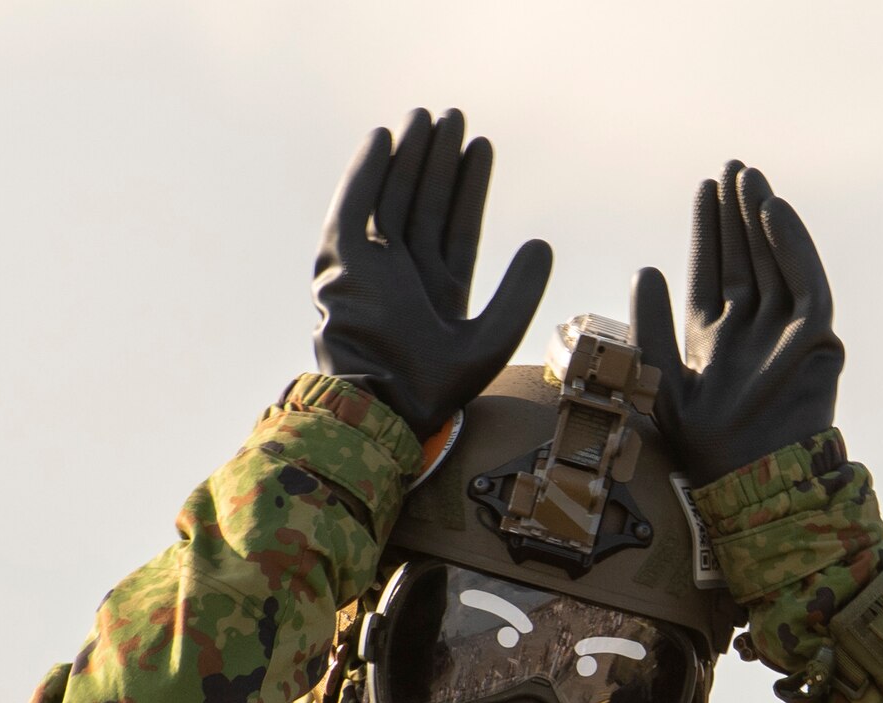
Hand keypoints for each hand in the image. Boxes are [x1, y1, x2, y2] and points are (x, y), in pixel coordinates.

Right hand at [312, 108, 552, 438]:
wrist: (386, 405)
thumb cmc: (439, 387)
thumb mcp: (493, 336)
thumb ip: (519, 293)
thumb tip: (542, 243)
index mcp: (443, 295)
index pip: (458, 226)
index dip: (469, 186)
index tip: (482, 146)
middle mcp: (407, 277)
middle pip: (425, 205)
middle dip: (439, 161)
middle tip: (455, 116)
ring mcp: (373, 269)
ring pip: (392, 199)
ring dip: (410, 158)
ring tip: (430, 118)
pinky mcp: (340, 263)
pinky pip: (352, 207)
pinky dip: (366, 172)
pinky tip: (385, 137)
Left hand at [630, 161, 843, 485]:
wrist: (748, 481)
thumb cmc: (702, 446)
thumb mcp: (660, 382)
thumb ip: (650, 328)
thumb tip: (646, 268)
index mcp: (714, 339)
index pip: (714, 268)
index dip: (709, 228)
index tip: (705, 187)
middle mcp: (752, 331)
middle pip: (746, 258)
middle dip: (739, 214)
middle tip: (733, 167)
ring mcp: (787, 336)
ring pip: (776, 265)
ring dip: (765, 221)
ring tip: (752, 179)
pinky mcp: (816, 344)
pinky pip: (808, 286)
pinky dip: (794, 249)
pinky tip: (775, 213)